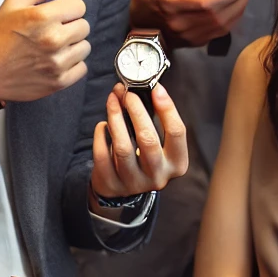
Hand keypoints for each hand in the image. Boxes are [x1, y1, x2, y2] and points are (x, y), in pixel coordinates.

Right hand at [0, 0, 90, 102]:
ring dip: (72, 46)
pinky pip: (82, 68)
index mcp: (42, 17)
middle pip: (84, 26)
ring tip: (52, 48)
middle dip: (70, 26)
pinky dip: (72, 65)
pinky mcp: (58, 82)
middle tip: (51, 32)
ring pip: (85, 47)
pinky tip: (55, 62)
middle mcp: (53, 40)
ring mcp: (57, 63)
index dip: (67, 8)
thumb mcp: (14, 2)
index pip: (79, 6)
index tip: (55, 15)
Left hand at [92, 83, 190, 198]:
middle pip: (148, 140)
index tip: (155, 88)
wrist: (124, 188)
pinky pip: (103, 157)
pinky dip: (100, 137)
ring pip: (123, 148)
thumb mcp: (158, 143)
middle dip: (136, 111)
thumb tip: (140, 88)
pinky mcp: (112, 185)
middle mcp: (158, 176)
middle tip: (127, 94)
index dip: (167, 108)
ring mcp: (134, 183)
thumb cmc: (143, 157)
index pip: (177, 132)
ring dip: (116, 119)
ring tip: (112, 101)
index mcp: (177, 163)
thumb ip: (154, 120)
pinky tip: (102, 125)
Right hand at [130, 0, 250, 48]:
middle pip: (223, 15)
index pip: (210, 3)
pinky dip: (231, 17)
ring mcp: (192, 36)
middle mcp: (184, 24)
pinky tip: (231, 3)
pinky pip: (222, 32)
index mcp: (174, 4)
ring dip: (239, 6)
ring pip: (226, 25)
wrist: (138, 24)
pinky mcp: (197, 42)